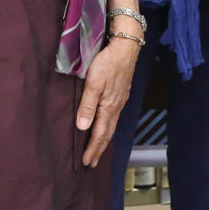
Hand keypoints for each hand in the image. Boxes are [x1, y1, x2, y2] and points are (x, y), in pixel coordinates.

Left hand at [76, 34, 138, 165]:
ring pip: (112, 125)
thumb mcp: (93, 83)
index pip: (100, 134)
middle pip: (108, 133)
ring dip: (104, 140)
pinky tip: (106, 125)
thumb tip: (82, 127)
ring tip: (98, 149)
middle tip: (92, 163)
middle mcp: (116, 106)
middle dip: (99, 149)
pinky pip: (115, 117)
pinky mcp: (122, 93)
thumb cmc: (108, 62)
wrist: (126, 46)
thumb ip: (87, 105)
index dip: (92, 149)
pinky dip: (109, 127)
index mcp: (109, 106)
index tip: (86, 162)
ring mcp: (121, 100)